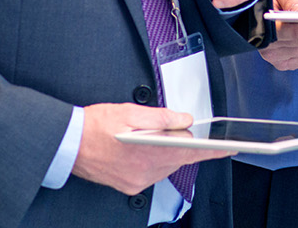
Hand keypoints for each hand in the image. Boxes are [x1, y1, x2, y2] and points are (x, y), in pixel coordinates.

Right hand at [71, 103, 231, 194]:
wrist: (67, 145)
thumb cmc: (94, 126)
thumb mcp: (130, 112)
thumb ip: (161, 117)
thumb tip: (183, 120)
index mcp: (149, 152)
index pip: (191, 151)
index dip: (213, 150)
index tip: (230, 148)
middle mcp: (146, 171)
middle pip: (179, 158)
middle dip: (180, 143)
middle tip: (170, 129)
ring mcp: (138, 181)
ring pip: (166, 166)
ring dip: (166, 152)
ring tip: (151, 137)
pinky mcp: (130, 186)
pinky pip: (153, 173)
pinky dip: (154, 160)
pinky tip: (142, 149)